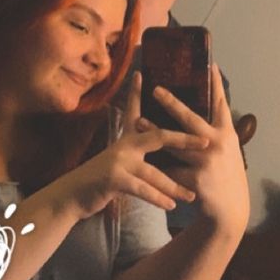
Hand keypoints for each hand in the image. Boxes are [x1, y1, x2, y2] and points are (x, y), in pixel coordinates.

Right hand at [55, 74, 207, 220]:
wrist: (74, 194)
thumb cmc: (101, 177)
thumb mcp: (118, 158)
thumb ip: (137, 149)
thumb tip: (154, 140)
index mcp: (127, 137)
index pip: (137, 110)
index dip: (139, 91)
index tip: (144, 73)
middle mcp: (124, 144)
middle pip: (158, 136)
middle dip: (184, 139)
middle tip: (206, 142)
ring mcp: (119, 160)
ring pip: (154, 171)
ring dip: (174, 186)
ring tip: (191, 195)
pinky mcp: (114, 178)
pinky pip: (142, 189)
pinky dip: (157, 198)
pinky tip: (170, 205)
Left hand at [136, 64, 249, 235]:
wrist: (230, 211)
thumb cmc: (225, 174)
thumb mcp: (228, 149)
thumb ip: (215, 130)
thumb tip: (202, 107)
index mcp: (226, 133)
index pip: (220, 104)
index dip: (216, 84)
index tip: (210, 64)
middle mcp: (218, 144)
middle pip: (191, 119)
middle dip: (172, 103)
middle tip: (156, 90)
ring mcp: (207, 162)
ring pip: (174, 143)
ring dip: (154, 132)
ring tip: (138, 121)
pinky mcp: (196, 180)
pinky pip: (171, 169)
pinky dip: (157, 163)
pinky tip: (142, 156)